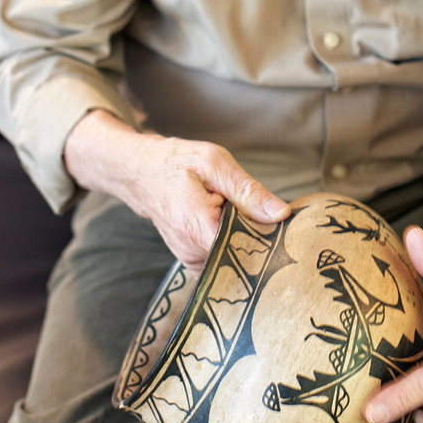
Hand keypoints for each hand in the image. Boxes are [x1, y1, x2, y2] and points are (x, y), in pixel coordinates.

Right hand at [64, 111, 290, 274]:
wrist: (140, 172)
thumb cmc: (176, 162)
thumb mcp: (214, 163)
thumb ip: (248, 191)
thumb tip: (281, 214)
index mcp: (199, 229)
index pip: (246, 253)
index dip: (268, 242)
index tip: (283, 229)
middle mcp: (193, 253)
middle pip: (243, 259)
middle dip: (261, 241)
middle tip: (268, 217)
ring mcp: (191, 260)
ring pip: (234, 260)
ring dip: (247, 242)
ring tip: (247, 217)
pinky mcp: (193, 260)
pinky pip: (223, 259)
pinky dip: (235, 245)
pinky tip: (236, 226)